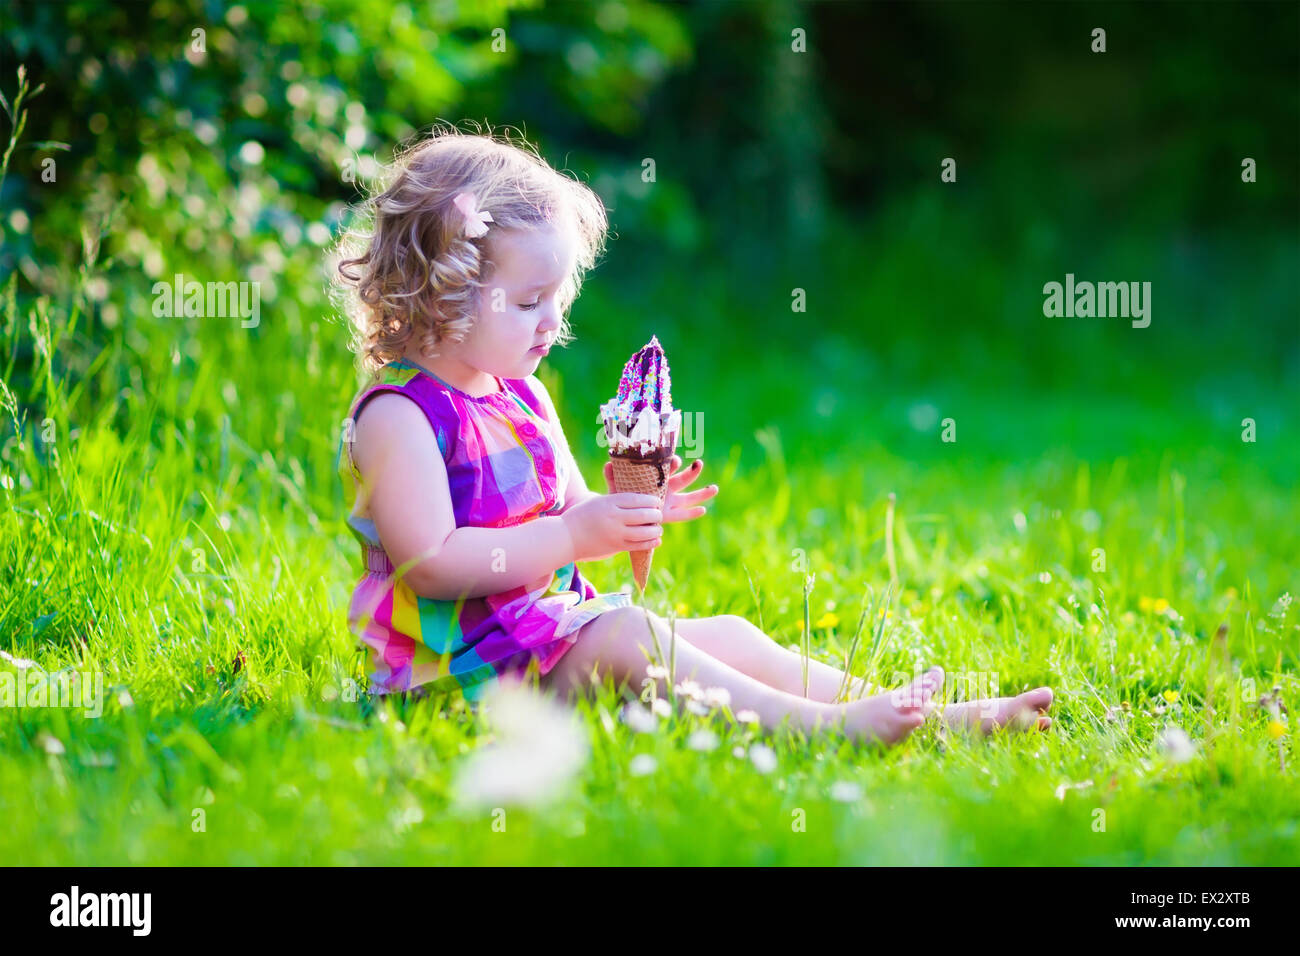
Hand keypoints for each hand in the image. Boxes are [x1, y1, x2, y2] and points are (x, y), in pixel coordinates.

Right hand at [560, 491, 663, 562]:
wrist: (566, 537)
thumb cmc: (583, 516)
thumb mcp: (598, 501)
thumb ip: (617, 499)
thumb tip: (641, 500)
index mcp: (609, 502)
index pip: (637, 499)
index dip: (651, 500)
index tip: (657, 501)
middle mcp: (614, 517)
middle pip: (644, 515)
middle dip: (656, 514)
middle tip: (659, 514)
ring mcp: (616, 533)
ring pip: (645, 532)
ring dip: (656, 529)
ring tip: (658, 527)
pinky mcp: (616, 547)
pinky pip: (638, 545)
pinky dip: (651, 542)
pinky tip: (656, 539)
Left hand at [601, 454, 717, 524]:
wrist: (620, 510)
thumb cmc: (621, 493)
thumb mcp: (616, 485)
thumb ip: (612, 476)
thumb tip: (608, 465)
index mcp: (656, 477)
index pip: (667, 468)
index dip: (672, 463)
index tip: (675, 460)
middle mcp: (666, 487)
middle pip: (682, 479)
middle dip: (691, 472)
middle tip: (699, 464)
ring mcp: (669, 501)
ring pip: (689, 496)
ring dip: (702, 492)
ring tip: (714, 489)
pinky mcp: (668, 514)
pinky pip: (682, 514)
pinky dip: (692, 513)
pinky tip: (703, 510)